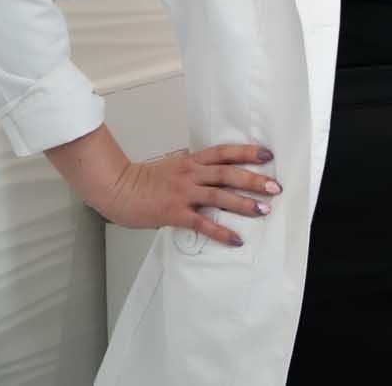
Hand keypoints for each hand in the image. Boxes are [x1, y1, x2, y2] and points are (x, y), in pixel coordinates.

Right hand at [99, 144, 280, 247]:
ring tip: (264, 210)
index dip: (246, 152)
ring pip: (219, 196)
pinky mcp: (174, 213)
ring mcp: (183, 193)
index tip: (267, 155)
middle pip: (227, 174)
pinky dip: (220, 232)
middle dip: (253, 180)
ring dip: (243, 204)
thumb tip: (212, 172)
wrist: (116, 188)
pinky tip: (235, 239)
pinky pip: (202, 223)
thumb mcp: (172, 166)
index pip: (224, 152)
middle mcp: (190, 174)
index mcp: (191, 161)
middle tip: (275, 187)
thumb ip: (193, 168)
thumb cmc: (143, 179)